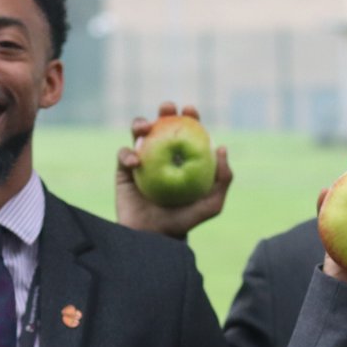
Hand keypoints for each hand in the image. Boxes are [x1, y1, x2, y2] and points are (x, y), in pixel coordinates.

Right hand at [115, 101, 230, 238]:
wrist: (153, 237)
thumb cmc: (184, 221)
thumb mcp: (211, 204)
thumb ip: (223, 179)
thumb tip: (221, 147)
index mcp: (183, 157)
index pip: (187, 130)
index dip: (190, 116)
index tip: (190, 110)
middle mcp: (162, 155)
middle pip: (162, 125)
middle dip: (165, 110)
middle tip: (168, 109)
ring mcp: (142, 161)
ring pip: (139, 133)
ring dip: (140, 123)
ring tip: (145, 128)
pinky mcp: (124, 171)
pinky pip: (123, 155)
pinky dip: (128, 154)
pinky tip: (135, 163)